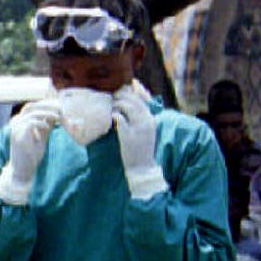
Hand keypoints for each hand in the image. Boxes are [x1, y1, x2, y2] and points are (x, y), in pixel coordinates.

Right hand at [0, 102, 59, 205]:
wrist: (23, 170)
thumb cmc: (32, 155)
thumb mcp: (43, 136)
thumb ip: (48, 124)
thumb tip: (59, 114)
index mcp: (22, 122)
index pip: (34, 106)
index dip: (48, 104)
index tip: (62, 107)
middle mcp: (16, 122)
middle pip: (32, 106)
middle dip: (48, 105)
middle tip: (62, 109)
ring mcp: (15, 128)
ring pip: (32, 112)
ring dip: (47, 112)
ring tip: (59, 117)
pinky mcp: (17, 135)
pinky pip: (30, 123)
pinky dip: (41, 123)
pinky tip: (48, 127)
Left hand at [113, 85, 167, 200]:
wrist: (142, 167)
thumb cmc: (141, 149)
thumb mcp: (146, 132)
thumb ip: (141, 119)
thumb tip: (131, 108)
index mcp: (151, 119)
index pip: (141, 100)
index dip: (130, 94)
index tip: (120, 93)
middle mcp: (146, 121)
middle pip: (133, 100)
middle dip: (121, 96)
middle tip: (112, 98)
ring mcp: (137, 127)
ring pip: (126, 106)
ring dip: (116, 105)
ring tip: (111, 108)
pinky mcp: (127, 135)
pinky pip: (119, 119)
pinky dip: (113, 116)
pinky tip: (110, 118)